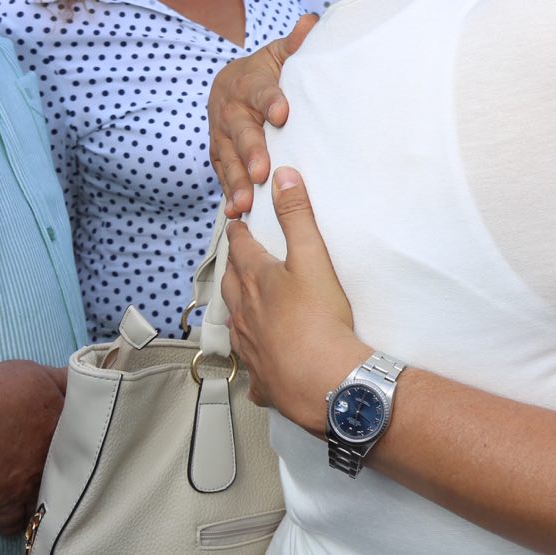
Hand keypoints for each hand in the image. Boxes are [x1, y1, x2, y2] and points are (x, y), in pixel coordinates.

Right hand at [0, 361, 66, 534]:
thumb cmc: (3, 390)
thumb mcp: (40, 373)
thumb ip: (62, 380)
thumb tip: (81, 376)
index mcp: (65, 426)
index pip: (83, 437)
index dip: (79, 440)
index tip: (76, 442)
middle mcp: (54, 457)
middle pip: (69, 471)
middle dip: (66, 472)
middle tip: (61, 471)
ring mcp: (32, 482)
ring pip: (46, 499)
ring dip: (43, 499)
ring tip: (42, 499)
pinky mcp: (7, 501)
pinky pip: (13, 523)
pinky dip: (12, 524)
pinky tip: (13, 521)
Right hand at [209, 14, 316, 215]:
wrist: (233, 82)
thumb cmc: (269, 70)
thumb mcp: (281, 54)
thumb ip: (296, 44)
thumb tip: (311, 22)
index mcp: (248, 81)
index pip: (260, 90)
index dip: (270, 100)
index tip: (282, 113)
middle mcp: (229, 108)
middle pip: (239, 131)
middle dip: (250, 151)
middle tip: (261, 171)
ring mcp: (221, 133)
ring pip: (226, 157)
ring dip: (235, 180)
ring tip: (244, 203)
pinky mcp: (219, 153)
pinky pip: (221, 174)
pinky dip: (227, 192)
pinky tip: (234, 212)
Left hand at [222, 166, 365, 430]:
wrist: (323, 380)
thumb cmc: (319, 316)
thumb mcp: (312, 257)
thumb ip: (297, 215)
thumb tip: (282, 176)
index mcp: (256, 281)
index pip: (241, 248)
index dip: (239, 233)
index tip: (235, 223)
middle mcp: (245, 313)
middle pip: (232, 285)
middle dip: (233, 267)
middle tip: (236, 258)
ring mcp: (250, 347)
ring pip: (235, 323)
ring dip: (236, 309)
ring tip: (240, 304)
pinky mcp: (262, 378)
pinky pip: (252, 367)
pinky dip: (253, 358)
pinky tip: (258, 364)